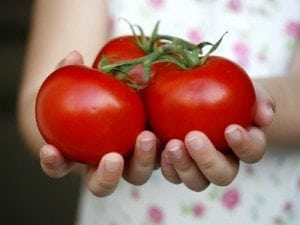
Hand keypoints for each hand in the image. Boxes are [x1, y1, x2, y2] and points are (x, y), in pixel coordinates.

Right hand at [39, 51, 157, 196]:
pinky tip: (171, 136)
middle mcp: (106, 164)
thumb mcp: (85, 79)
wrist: (125, 94)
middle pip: (102, 184)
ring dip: (142, 162)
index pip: (60, 166)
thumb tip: (73, 56)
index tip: (51, 150)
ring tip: (147, 137)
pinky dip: (167, 153)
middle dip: (106, 177)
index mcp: (81, 153)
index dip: (53, 164)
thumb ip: (73, 70)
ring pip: (136, 175)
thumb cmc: (98, 90)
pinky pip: (163, 158)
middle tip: (113, 158)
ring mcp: (132, 160)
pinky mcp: (157, 151)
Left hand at [161, 85, 274, 190]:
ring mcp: (195, 166)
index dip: (245, 145)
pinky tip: (153, 142)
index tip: (231, 129)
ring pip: (196, 182)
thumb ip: (257, 96)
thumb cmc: (217, 85)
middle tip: (193, 138)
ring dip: (184, 167)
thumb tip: (266, 116)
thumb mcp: (237, 83)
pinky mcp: (172, 163)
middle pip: (222, 176)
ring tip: (171, 145)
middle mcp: (219, 161)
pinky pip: (170, 173)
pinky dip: (164, 164)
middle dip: (208, 161)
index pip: (252, 152)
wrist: (188, 87)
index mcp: (240, 143)